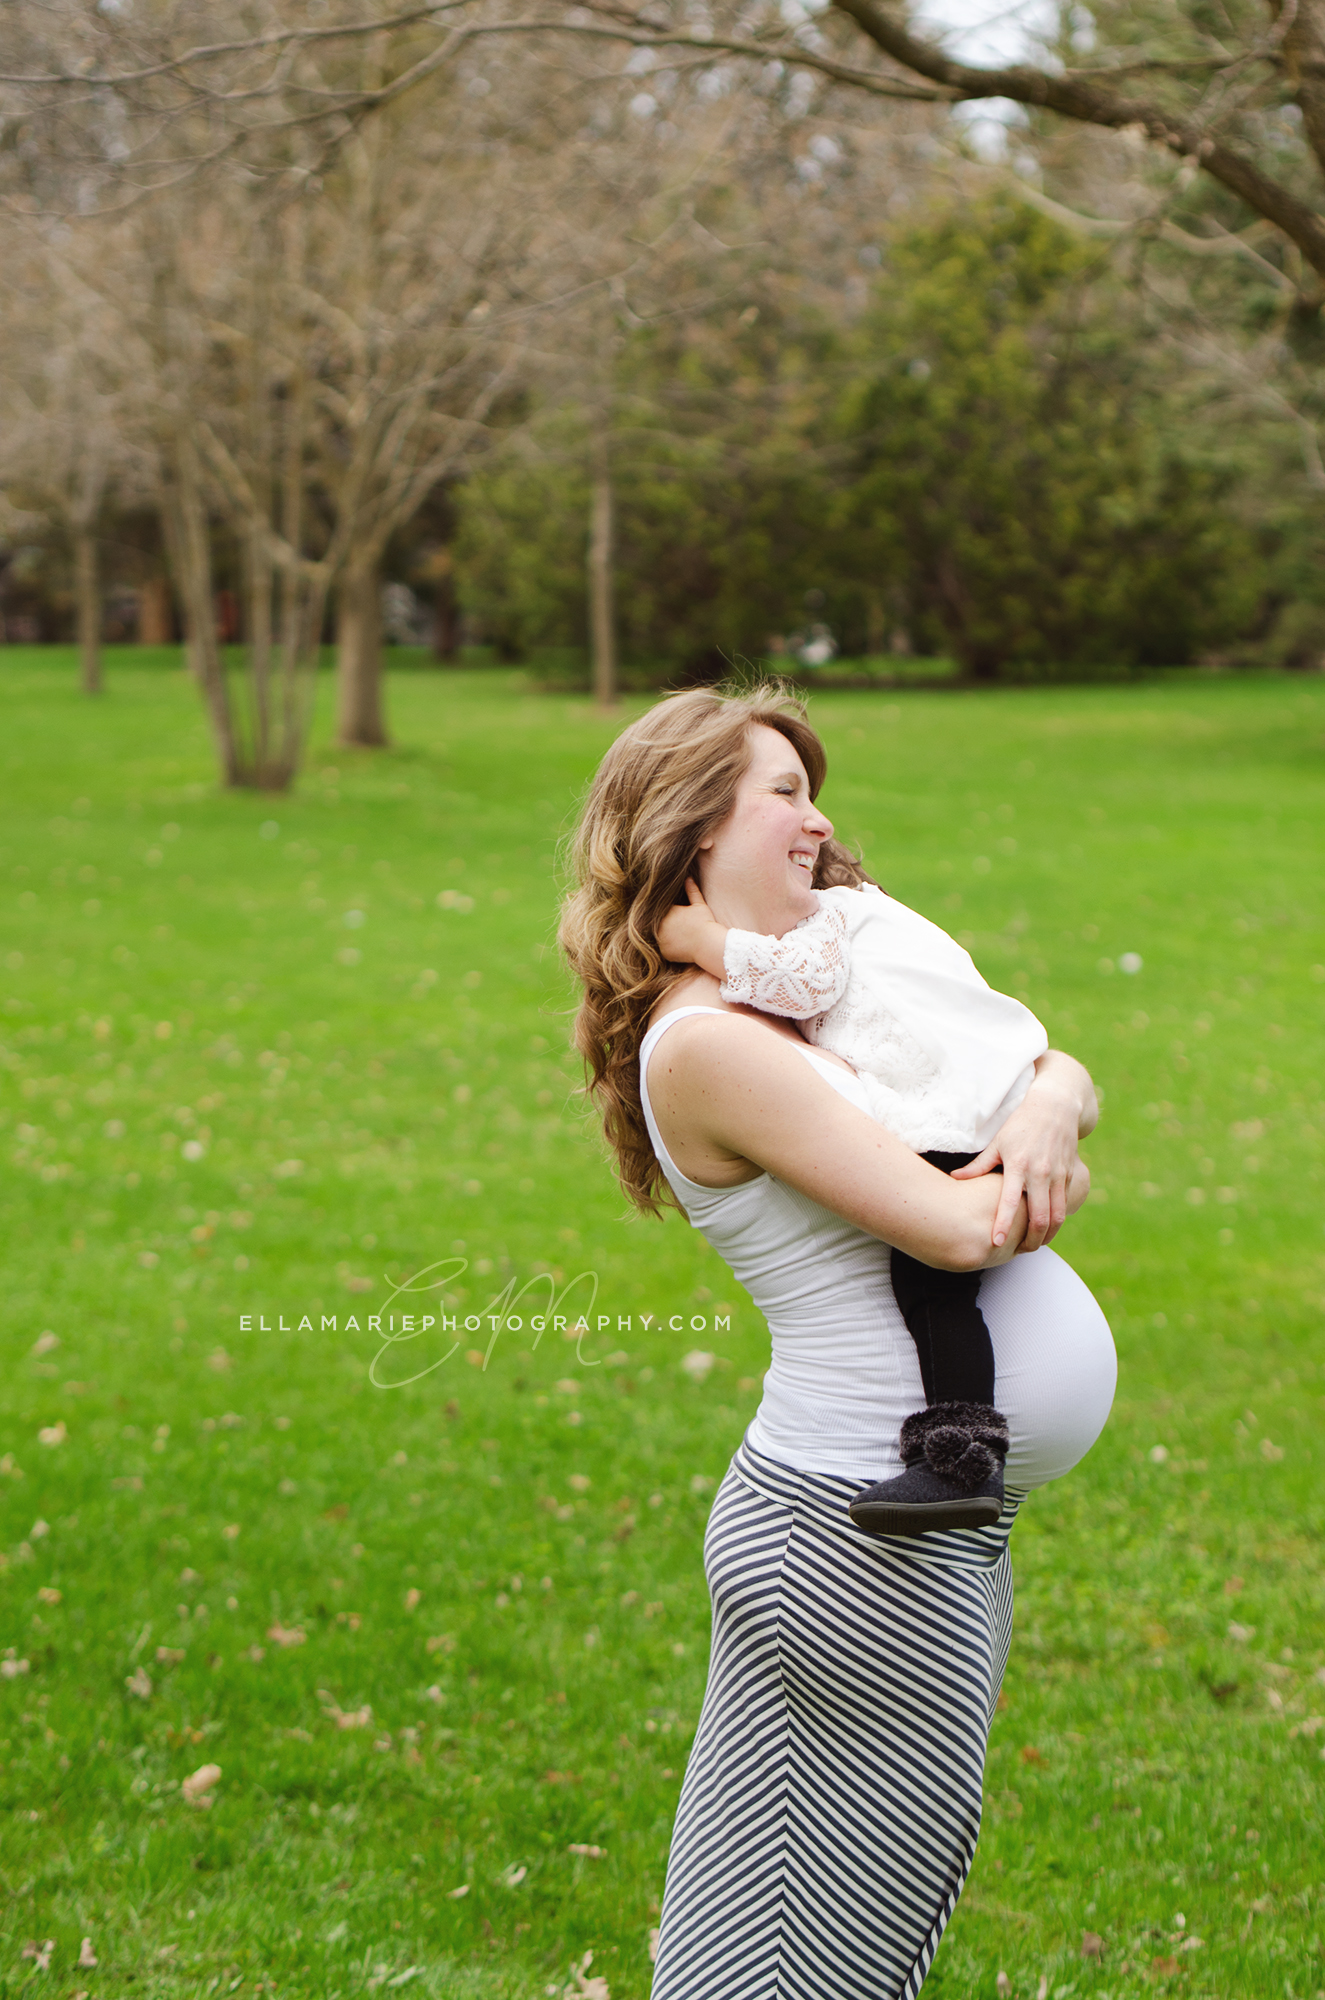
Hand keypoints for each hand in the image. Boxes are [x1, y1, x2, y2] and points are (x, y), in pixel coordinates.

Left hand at [657, 878, 727, 977]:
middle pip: (657, 923)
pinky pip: (662, 949)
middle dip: (662, 923)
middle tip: (673, 927)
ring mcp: (660, 939)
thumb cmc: (705, 923)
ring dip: (663, 935)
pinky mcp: (663, 951)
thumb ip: (692, 890)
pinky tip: (676, 945)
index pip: (661, 910)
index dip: (667, 912)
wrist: (708, 944)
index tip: (674, 915)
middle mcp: (660, 924)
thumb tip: (688, 878)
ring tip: (675, 936)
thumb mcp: (699, 904)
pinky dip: (667, 947)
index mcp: (667, 911)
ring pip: (658, 936)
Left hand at [951, 1064, 1090, 1251]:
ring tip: (1035, 1246)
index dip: (1003, 1224)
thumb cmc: (1021, 1125)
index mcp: (1018, 1165)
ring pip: (1056, 1215)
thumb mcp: (998, 1143)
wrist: (1055, 1107)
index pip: (1009, 1201)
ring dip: (1047, 1235)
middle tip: (1020, 1252)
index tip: (997, 1243)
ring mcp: (1058, 1175)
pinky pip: (1065, 1205)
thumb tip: (954, 1177)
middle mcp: (1040, 1172)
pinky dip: (1058, 1221)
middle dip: (1031, 1240)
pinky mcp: (1070, 1175)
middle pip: (1039, 1217)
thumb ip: (979, 1165)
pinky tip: (1049, 1229)